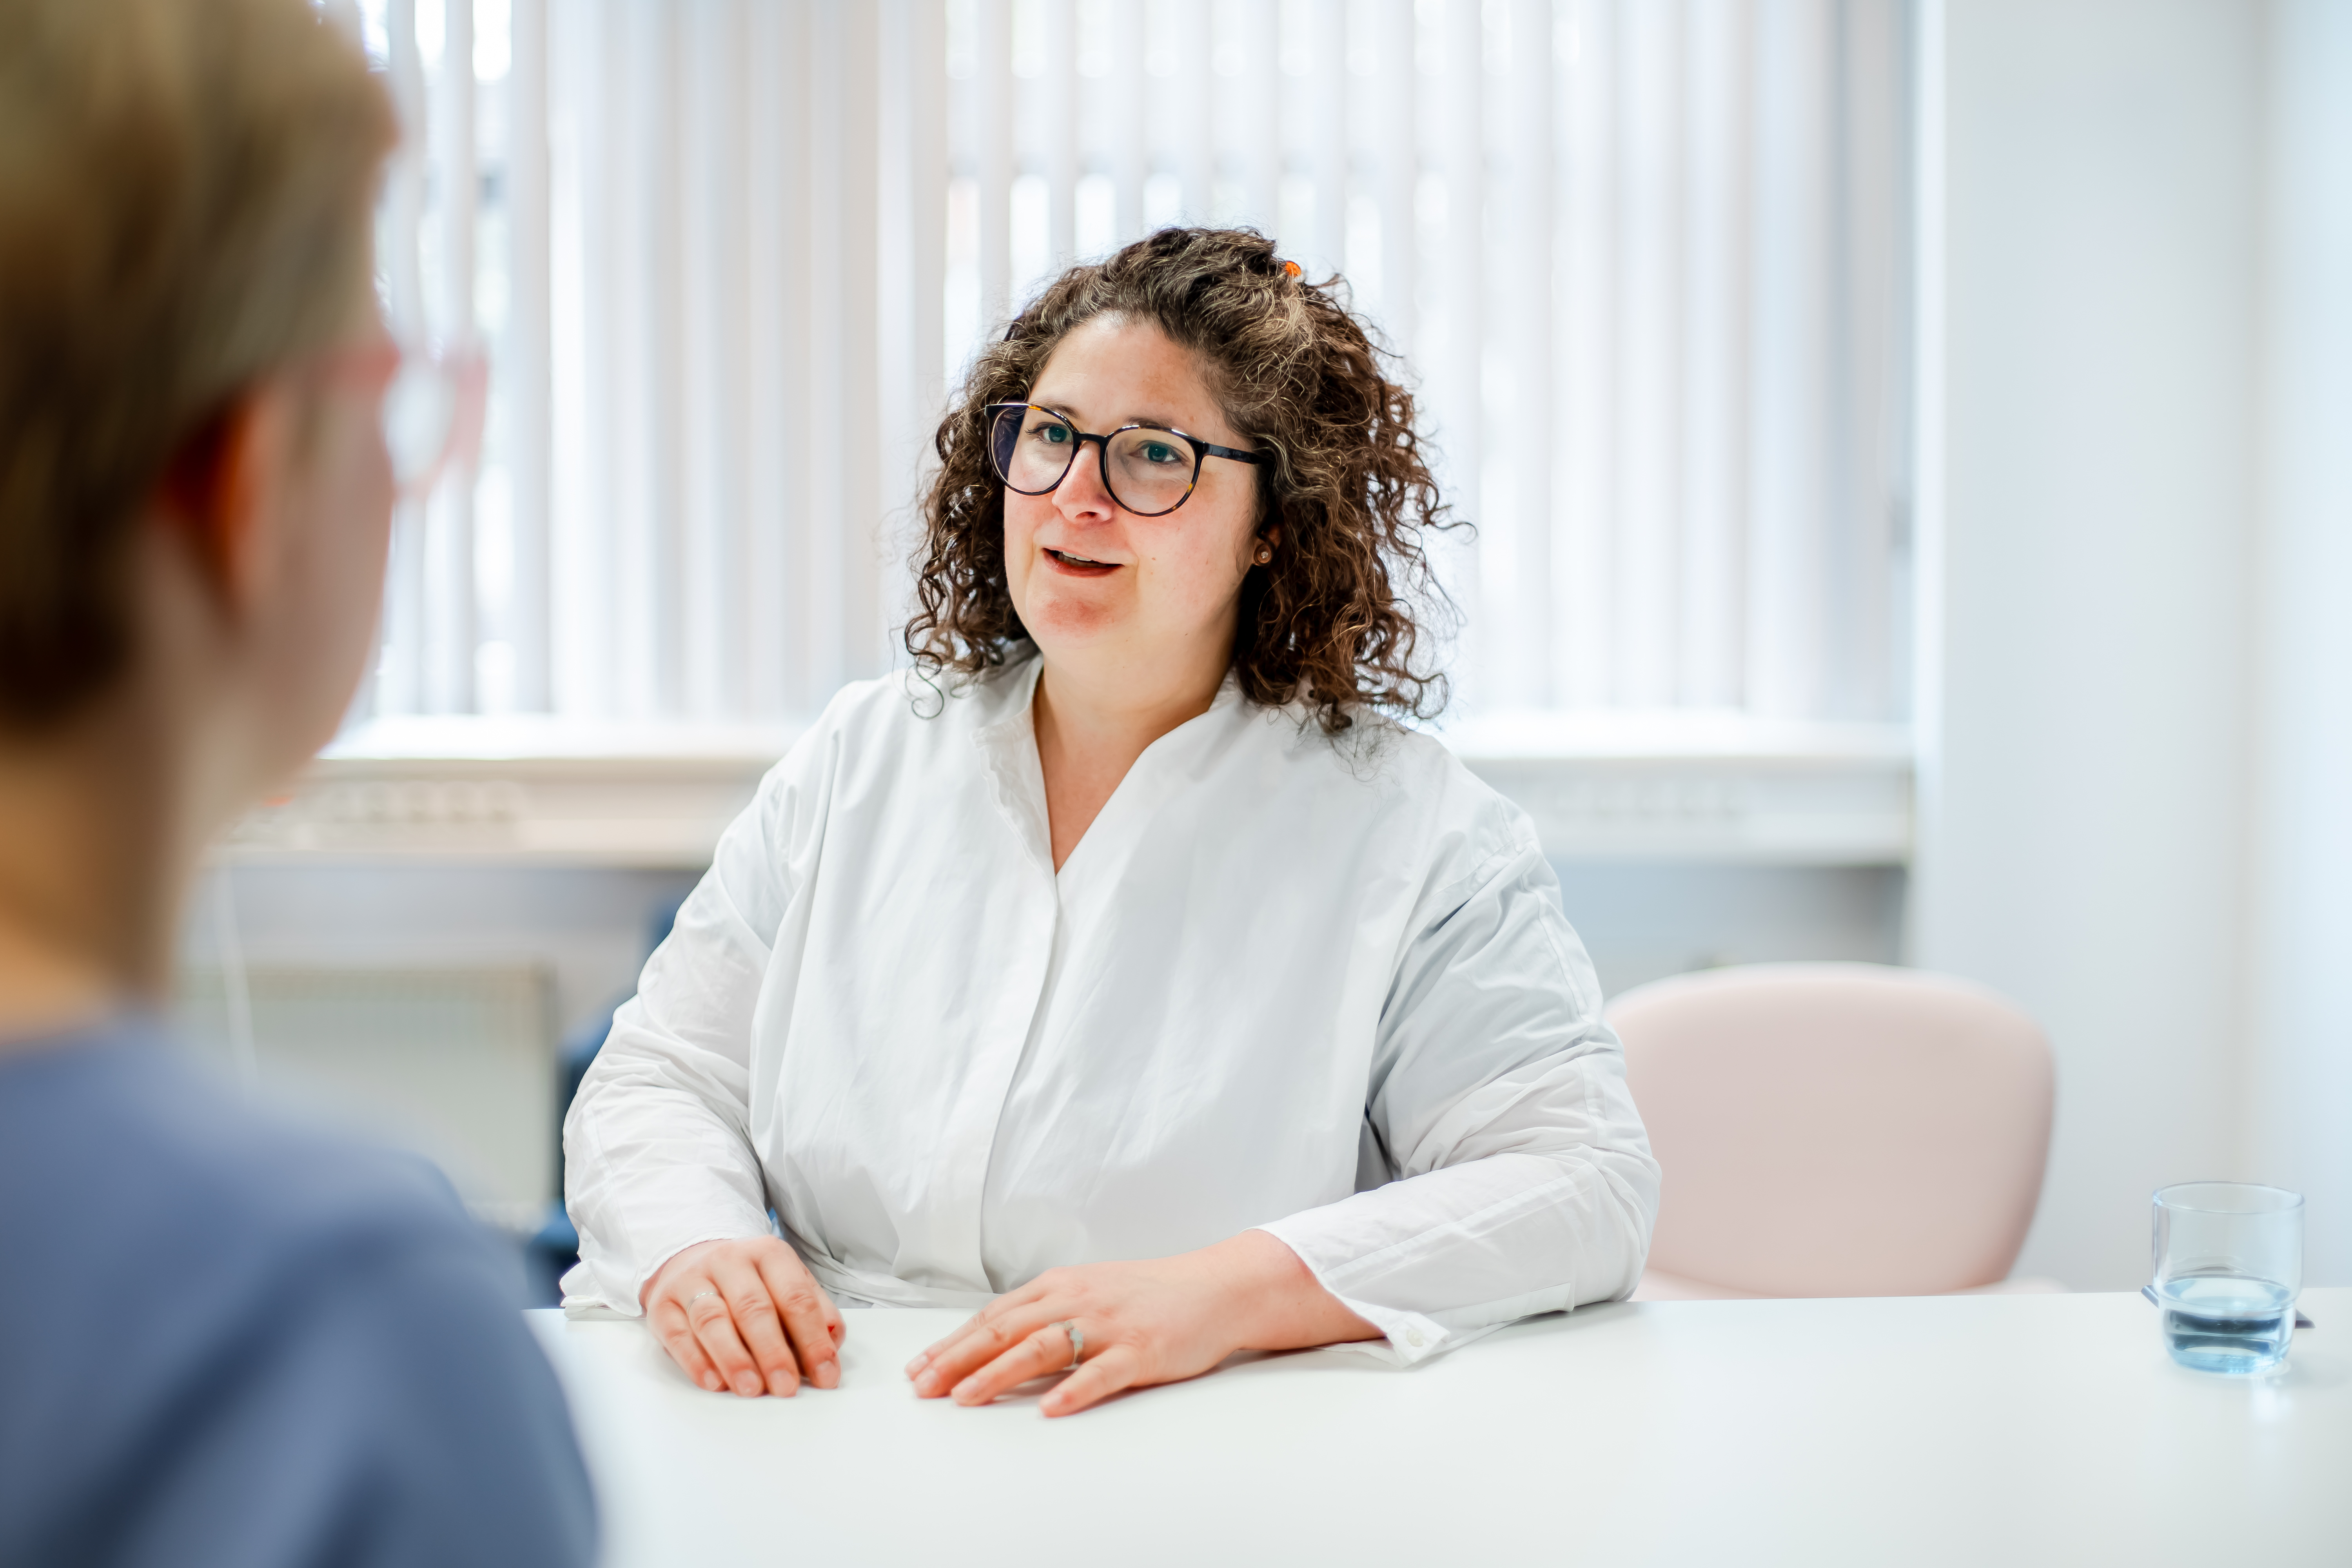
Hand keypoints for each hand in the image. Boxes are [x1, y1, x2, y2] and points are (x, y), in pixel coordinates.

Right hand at [641, 1237, 843, 1396]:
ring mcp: (692, 1280)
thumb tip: (832, 1341)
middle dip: (773, 1352)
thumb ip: (815, 1310)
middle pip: (753, 1308)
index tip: (824, 1375)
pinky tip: (714, 1382)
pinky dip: (695, 1361)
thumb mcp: (787, 1284)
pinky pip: (677, 1334)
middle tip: (786, 1387)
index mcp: (769, 1253)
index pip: (795, 1296)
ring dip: (734, 1359)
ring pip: (712, 1319)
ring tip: (751, 1389)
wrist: (692, 1259)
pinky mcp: (663, 1304)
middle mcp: (729, 1261)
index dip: (813, 1339)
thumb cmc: (750, 1282)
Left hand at [904, 1229, 1378, 1416]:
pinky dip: (1074, 1389)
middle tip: (923, 1386)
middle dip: (958, 1359)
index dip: (953, 1342)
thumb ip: (1045, 1312)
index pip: (995, 1315)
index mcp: (1061, 1286)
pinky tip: (1050, 1407)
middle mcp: (1079, 1300)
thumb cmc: (1149, 1294)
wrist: (1216, 1287)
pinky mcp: (1143, 1350)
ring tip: (965, 1397)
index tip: (919, 1368)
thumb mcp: (1089, 1291)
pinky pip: (1103, 1372)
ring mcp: (1111, 1325)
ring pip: (1044, 1347)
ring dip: (999, 1372)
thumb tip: (991, 1340)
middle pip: (1007, 1329)